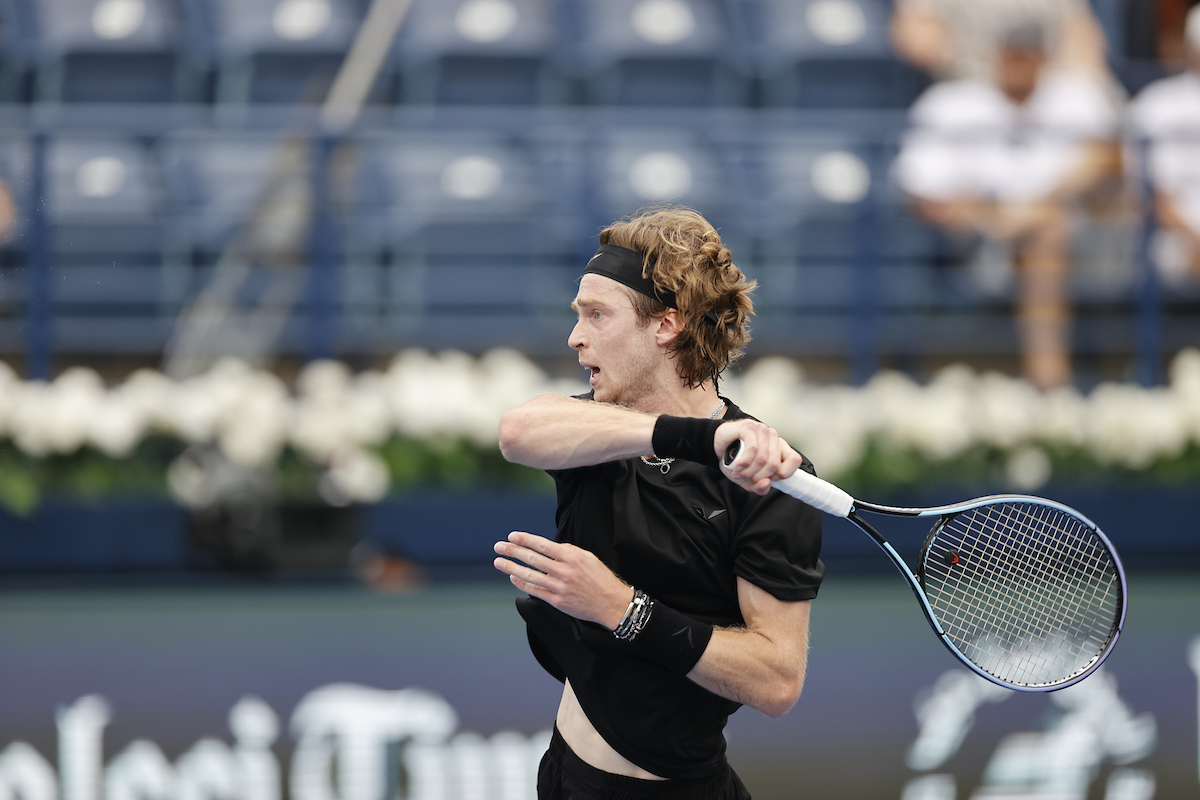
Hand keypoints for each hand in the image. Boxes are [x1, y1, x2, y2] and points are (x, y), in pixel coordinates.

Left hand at [493, 531, 632, 628]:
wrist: (611, 603)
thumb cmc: (600, 578)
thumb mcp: (588, 557)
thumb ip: (568, 551)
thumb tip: (549, 548)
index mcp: (572, 557)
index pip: (542, 545)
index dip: (525, 540)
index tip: (512, 536)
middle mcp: (564, 571)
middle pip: (532, 558)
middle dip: (513, 551)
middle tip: (498, 546)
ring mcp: (560, 587)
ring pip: (530, 575)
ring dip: (511, 567)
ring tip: (498, 561)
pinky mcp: (558, 601)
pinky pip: (535, 591)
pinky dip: (522, 584)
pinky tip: (513, 577)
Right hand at [713, 419, 802, 495]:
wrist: (717, 445)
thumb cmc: (734, 459)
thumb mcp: (747, 479)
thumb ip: (759, 486)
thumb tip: (766, 484)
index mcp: (779, 448)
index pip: (795, 460)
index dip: (782, 474)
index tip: (768, 479)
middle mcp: (773, 438)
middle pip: (774, 465)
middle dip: (757, 477)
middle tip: (746, 478)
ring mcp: (762, 430)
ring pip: (762, 459)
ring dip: (747, 471)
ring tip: (738, 472)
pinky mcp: (750, 427)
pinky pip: (753, 449)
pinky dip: (744, 462)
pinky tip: (738, 465)